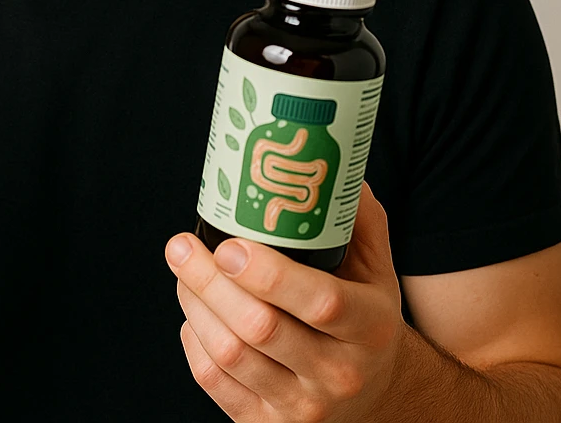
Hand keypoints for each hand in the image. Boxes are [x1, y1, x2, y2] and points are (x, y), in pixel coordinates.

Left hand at [166, 182, 407, 421]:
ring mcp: (302, 407)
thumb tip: (331, 163)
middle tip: (182, 245)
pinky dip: (193, 341)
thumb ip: (359, 220)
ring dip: (194, 305)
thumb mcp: (378, 273)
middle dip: (209, 281)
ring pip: (230, 355)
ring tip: (183, 269)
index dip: (269, 273)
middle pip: (260, 327)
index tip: (229, 243)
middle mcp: (338, 374)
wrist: (378, 402)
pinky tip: (192, 313)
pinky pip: (214, 382)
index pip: (321, 301)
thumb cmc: (366, 323)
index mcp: (371, 329)